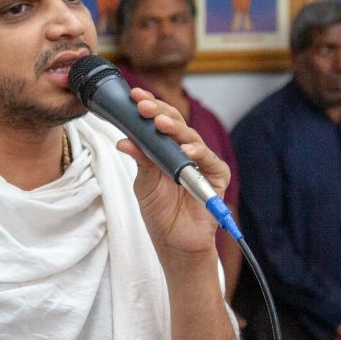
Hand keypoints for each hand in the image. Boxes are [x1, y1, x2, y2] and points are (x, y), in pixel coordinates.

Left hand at [116, 88, 231, 262]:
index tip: (134, 95)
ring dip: (175, 129)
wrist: (175, 243)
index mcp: (166, 148)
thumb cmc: (161, 212)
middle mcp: (185, 150)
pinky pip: (208, 160)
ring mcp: (202, 161)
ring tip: (159, 123)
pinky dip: (197, 153)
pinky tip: (186, 150)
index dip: (149, 106)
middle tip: (143, 105)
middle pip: (175, 123)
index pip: (159, 120)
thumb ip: (141, 159)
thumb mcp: (145, 183)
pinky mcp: (216, 175)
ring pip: (190, 137)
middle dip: (158, 112)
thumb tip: (123, 140)